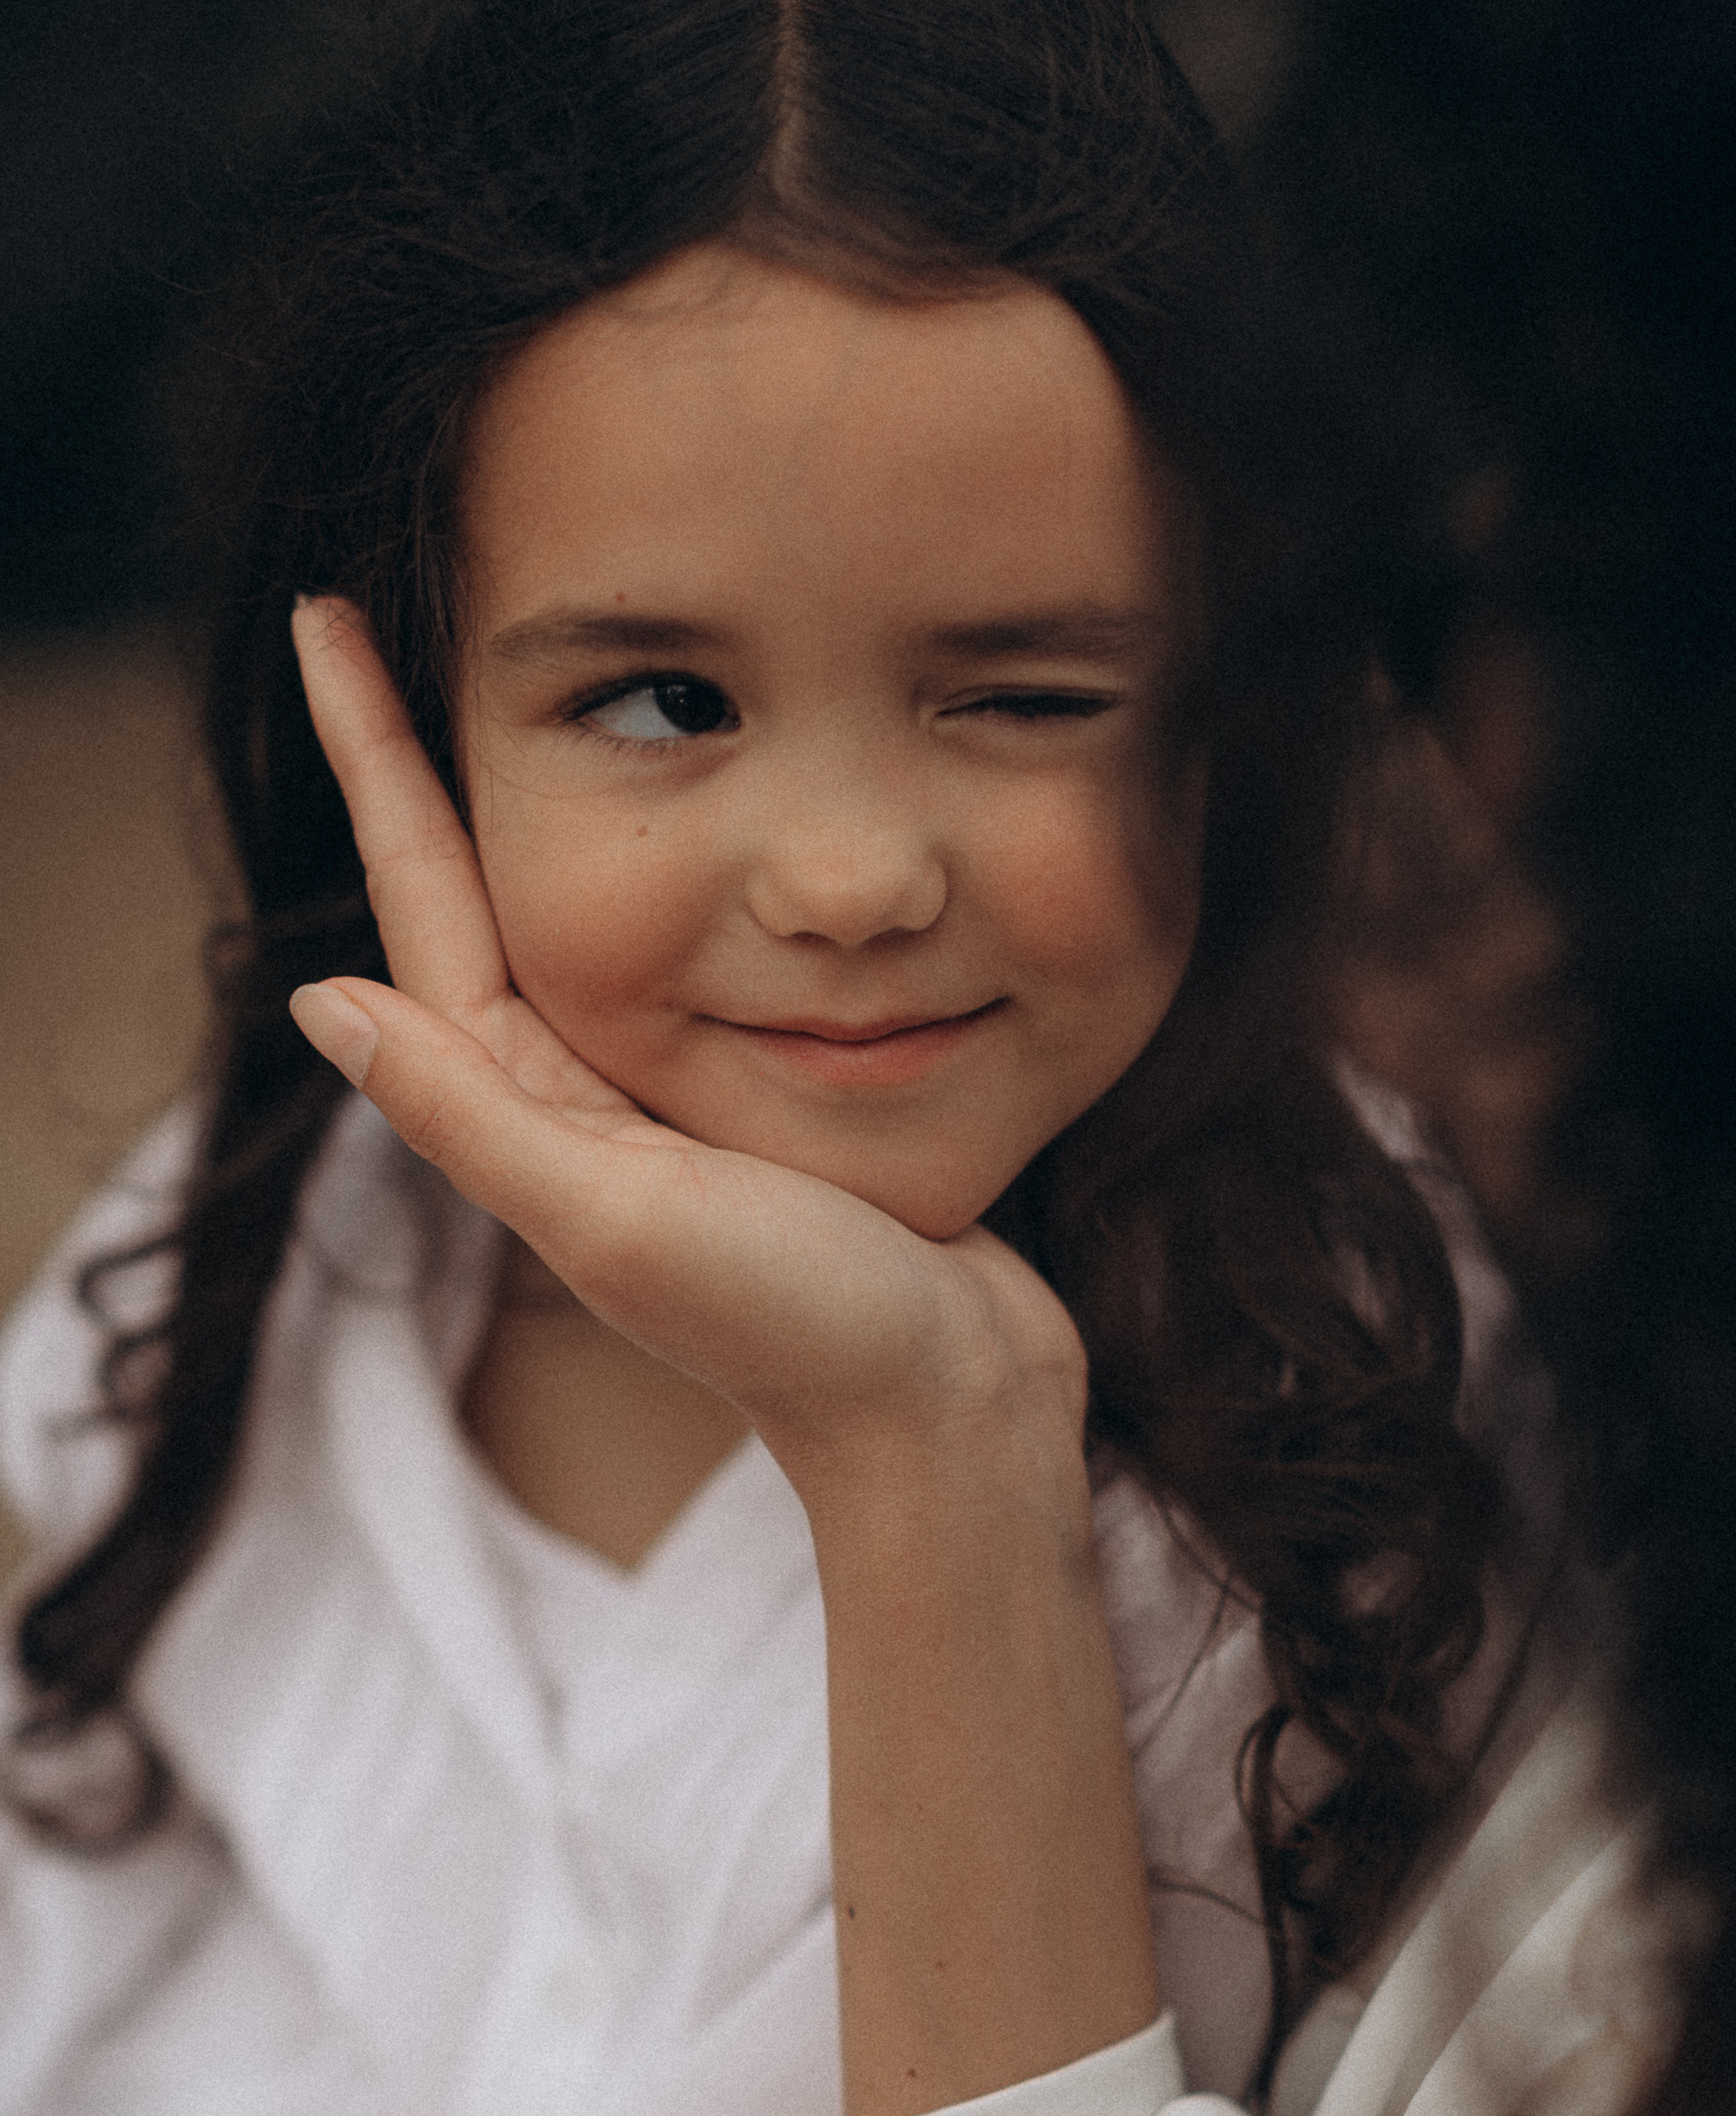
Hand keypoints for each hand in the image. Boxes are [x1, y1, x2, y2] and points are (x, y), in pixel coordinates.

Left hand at [287, 596, 1086, 1495]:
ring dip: (534, 804)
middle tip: (393, 618)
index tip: (325, 626)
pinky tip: (684, 823)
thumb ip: (472, 1115)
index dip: (374, 764)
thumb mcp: (615, 1214)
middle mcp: (580, 1099)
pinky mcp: (760, 1108)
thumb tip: (320, 998)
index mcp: (533, 1108)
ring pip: (582, 914)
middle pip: (480, 894)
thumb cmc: (796, 1324)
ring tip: (522, 681)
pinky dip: (665, 872)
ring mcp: (667, 1105)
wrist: (950, 1412)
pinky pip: (685, 956)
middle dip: (432, 763)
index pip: (426, 905)